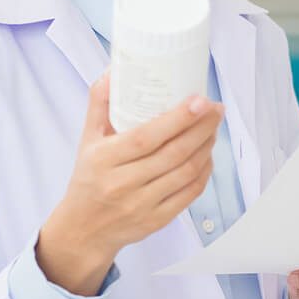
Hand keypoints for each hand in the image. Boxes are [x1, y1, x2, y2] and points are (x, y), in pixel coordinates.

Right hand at [37, 69, 223, 293]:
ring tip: (214, 126)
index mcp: (105, 160)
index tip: (200, 100)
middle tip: (215, 108)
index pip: (147, 137)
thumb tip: (114, 67)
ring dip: (207, 146)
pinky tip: (208, 153)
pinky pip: (190, 193)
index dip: (178, 119)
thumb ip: (100, 103)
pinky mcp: (156, 221)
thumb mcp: (87, 139)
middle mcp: (123, 185)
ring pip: (186, 172)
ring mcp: (141, 206)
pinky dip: (205, 171)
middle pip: (173, 153)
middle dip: (202, 127)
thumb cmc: (89, 177)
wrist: (82, 231)